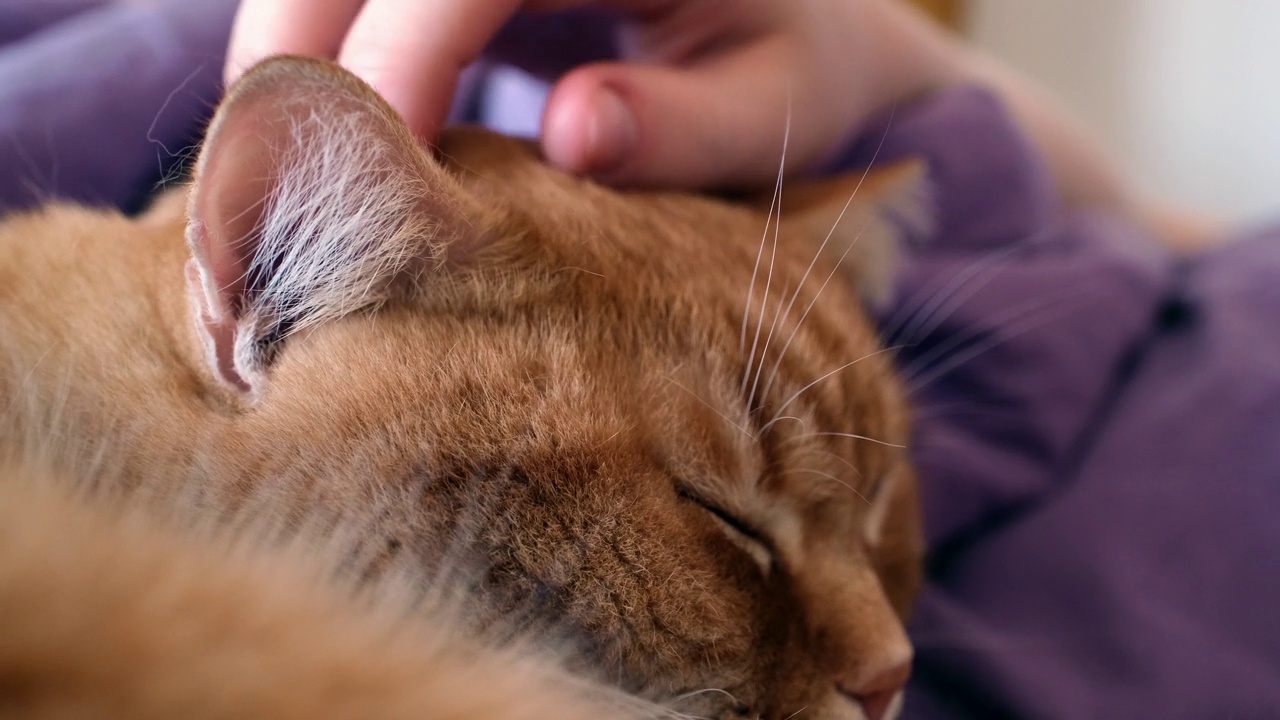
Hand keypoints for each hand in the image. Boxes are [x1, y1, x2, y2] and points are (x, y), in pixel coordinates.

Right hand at [225, 0, 959, 188]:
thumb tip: (570, 134)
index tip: (371, 191)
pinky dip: (313, 54)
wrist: (789, 9)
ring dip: (280, 62)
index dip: (394, 60)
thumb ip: (684, 123)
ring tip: (268, 188)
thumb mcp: (774, 100)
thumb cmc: (794, 59)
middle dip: (291, 62)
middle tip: (265, 205)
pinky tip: (314, 145)